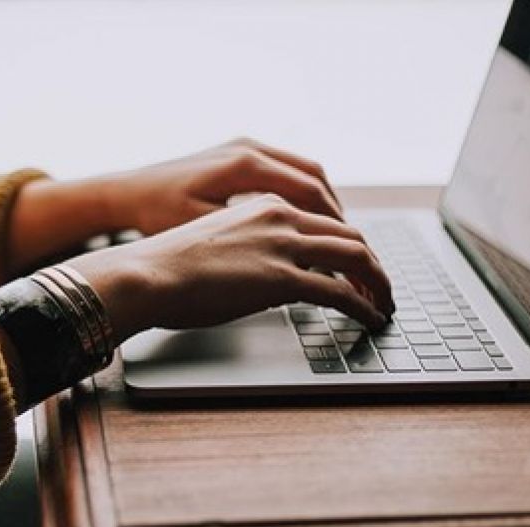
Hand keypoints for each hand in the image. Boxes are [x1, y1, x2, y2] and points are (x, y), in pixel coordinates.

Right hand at [65, 194, 393, 344]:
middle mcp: (280, 216)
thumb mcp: (215, 243)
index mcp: (263, 204)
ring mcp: (283, 245)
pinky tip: (370, 318)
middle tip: (381, 287)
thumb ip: (248, 250)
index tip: (356, 266)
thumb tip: (263, 278)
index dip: (347, 244)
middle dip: (372, 263)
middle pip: (349, 234)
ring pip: (356, 257)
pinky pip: (341, 292)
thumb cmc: (166, 265)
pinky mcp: (282, 278)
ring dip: (378, 283)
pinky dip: (364, 305)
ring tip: (384, 304)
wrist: (145, 274)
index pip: (323, 219)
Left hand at [96, 137, 343, 234]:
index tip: (351, 252)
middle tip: (353, 248)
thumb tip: (296, 261)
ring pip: (304, 172)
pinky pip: (285, 170)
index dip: (335, 226)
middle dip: (338, 216)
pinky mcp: (237, 153)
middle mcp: (249, 149)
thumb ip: (252, 241)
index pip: (311, 193)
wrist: (124, 193)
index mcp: (245, 165)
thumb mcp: (205, 231)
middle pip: (316, 178)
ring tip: (336, 236)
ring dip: (324, 203)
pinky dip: (303, 194)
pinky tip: (305, 220)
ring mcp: (244, 147)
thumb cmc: (156, 215)